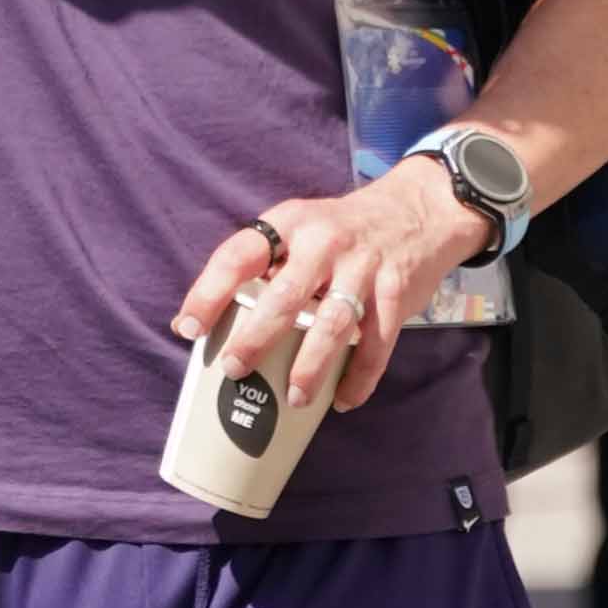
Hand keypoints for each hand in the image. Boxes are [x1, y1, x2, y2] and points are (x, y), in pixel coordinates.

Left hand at [171, 159, 491, 415]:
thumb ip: (270, 264)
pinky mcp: (396, 292)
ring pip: (331, 324)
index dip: (208, 293)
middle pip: (283, 297)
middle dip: (256, 338)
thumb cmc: (342, 229)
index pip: (238, 256)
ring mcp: (363, 267)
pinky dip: (360, 376)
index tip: (187, 328)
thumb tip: (223, 321)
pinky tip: (344, 399)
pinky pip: (376, 343)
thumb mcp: (302, 225)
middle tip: (235, 369)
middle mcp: (324, 242)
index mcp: (290, 223)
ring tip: (294, 397)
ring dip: (310, 367)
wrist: (420, 208)